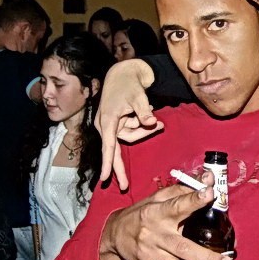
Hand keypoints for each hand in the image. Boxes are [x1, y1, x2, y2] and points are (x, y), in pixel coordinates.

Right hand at [96, 59, 164, 188]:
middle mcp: (106, 126)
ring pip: (130, 136)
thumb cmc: (128, 84)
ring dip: (144, 129)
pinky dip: (141, 124)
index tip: (104, 178)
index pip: (108, 145)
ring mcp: (112, 125)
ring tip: (154, 113)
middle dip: (120, 168)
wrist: (123, 73)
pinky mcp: (117, 124)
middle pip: (114, 150)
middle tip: (125, 186)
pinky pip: (132, 130)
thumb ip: (144, 111)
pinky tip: (148, 110)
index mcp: (107, 121)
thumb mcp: (138, 96)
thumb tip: (151, 122)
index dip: (107, 162)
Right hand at [99, 174, 233, 259]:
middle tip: (224, 244)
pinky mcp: (152, 259)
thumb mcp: (158, 198)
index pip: (178, 200)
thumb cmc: (142, 213)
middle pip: (181, 232)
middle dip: (203, 239)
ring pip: (181, 253)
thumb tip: (207, 178)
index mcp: (159, 207)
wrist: (114, 234)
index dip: (194, 197)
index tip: (209, 191)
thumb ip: (183, 190)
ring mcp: (154, 244)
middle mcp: (156, 226)